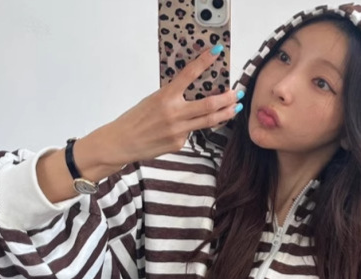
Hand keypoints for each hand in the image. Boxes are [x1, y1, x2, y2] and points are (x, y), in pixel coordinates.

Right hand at [90, 48, 241, 167]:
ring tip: (235, 108)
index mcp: (165, 96)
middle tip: (237, 93)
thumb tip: (194, 92)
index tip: (216, 52)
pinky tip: (184, 128)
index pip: (189, 74)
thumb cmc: (137, 119)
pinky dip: (192, 128)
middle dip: (227, 98)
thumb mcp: (153, 100)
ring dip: (225, 114)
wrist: (123, 142)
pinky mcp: (178, 143)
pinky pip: (191, 133)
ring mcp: (178, 130)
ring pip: (208, 121)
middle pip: (208, 105)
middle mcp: (174, 113)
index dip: (204, 62)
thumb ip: (173, 96)